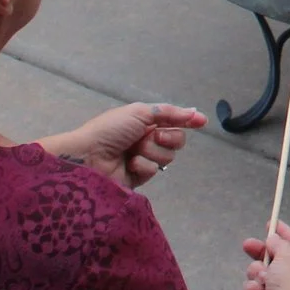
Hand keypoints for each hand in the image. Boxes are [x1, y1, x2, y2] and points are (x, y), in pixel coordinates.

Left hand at [50, 102, 206, 189]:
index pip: (172, 120)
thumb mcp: (139, 113)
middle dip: (168, 137)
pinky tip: (129, 164)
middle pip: (176, 140)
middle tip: (152, 136)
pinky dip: (143, 165)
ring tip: (133, 151)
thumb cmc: (110, 130)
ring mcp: (142, 159)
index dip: (187, 120)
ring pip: (167, 155)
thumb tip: (194, 112)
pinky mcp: (138, 178)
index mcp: (143, 122)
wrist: (88, 157)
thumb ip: (169, 113)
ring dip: (152, 151)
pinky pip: (154, 170)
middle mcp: (145, 140)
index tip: (202, 122)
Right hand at [244, 220, 289, 289]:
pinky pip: (258, 288)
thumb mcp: (287, 257)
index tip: (271, 223)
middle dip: (262, 253)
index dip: (285, 232)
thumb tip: (273, 240)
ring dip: (258, 272)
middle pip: (279, 259)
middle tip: (247, 244)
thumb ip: (280, 244)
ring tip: (259, 276)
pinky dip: (255, 288)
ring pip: (265, 273)